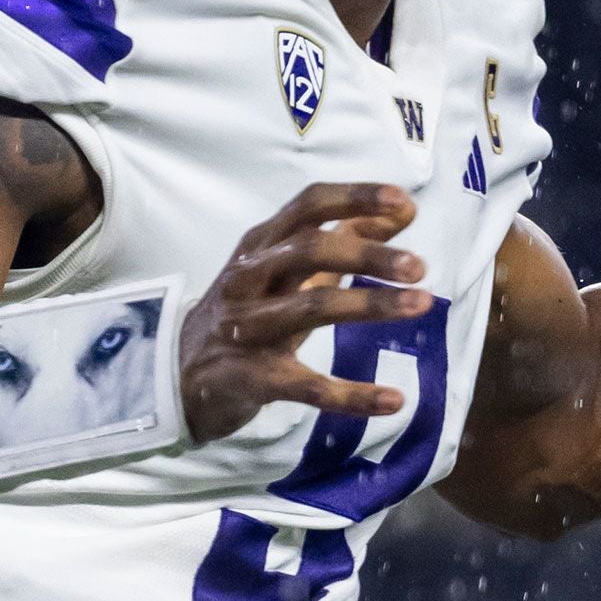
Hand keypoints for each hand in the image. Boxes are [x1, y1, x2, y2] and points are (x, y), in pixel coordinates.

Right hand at [181, 182, 430, 443]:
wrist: (178, 376)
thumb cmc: (248, 311)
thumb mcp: (287, 269)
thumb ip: (345, 238)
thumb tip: (404, 210)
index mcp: (261, 245)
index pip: (308, 206)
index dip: (355, 199)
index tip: (404, 203)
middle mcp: (249, 279)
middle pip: (309, 251)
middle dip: (368, 255)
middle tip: (419, 267)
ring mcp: (246, 329)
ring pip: (310, 309)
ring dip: (369, 306)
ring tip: (422, 304)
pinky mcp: (251, 379)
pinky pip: (306, 386)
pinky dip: (352, 395)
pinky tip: (394, 401)